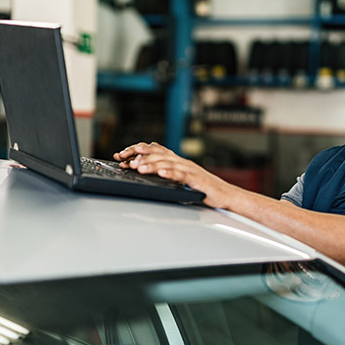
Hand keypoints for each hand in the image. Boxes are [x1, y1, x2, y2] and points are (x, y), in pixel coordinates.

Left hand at [113, 142, 235, 207]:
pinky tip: (161, 173)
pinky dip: (171, 173)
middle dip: (139, 156)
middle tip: (125, 160)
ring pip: (167, 162)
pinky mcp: (196, 179)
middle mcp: (181, 161)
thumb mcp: (179, 179)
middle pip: (157, 153)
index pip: (153, 149)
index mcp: (175, 160)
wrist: (223, 194)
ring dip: (151, 164)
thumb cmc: (201, 189)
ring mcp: (189, 169)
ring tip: (138, 167)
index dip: (137, 150)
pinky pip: (181, 174)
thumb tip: (142, 172)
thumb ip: (165, 174)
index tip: (121, 155)